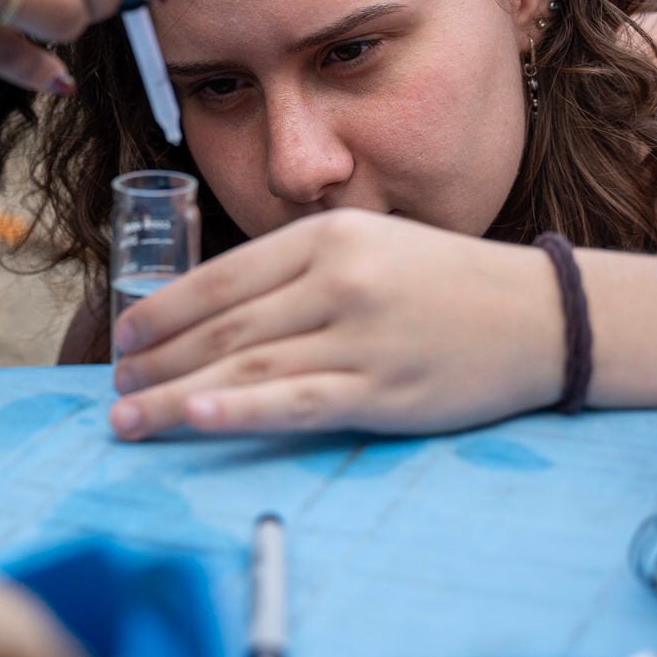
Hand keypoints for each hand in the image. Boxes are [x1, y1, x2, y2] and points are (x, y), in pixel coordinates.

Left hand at [105, 211, 563, 438]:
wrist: (542, 315)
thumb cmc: (446, 284)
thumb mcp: (370, 246)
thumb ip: (299, 271)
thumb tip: (216, 313)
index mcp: (327, 237)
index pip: (222, 277)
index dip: (165, 311)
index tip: (126, 339)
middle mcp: (337, 280)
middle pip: (225, 326)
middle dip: (160, 362)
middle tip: (115, 390)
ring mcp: (360, 337)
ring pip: (248, 366)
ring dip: (177, 396)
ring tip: (128, 420)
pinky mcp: (384, 391)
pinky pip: (298, 402)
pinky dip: (242, 410)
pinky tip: (199, 417)